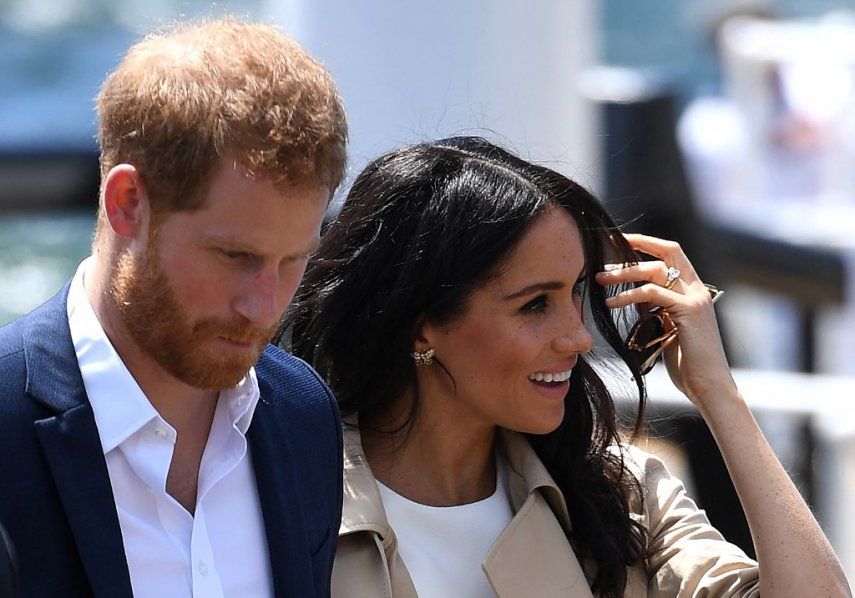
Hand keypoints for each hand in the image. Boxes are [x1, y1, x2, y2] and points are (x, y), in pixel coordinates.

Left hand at [595, 233, 735, 406]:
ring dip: (623, 273)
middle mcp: (697, 290)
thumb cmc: (686, 362)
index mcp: (694, 290)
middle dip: (631, 252)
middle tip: (602, 262)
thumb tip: (632, 293)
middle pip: (664, 254)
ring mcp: (695, 299)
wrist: (708, 386)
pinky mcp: (689, 311)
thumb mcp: (666, 327)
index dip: (646, 242)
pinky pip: (653, 293)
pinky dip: (629, 295)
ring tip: (600, 280)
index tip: (619, 241)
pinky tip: (611, 303)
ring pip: (655, 271)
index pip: (671, 253)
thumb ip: (655, 307)